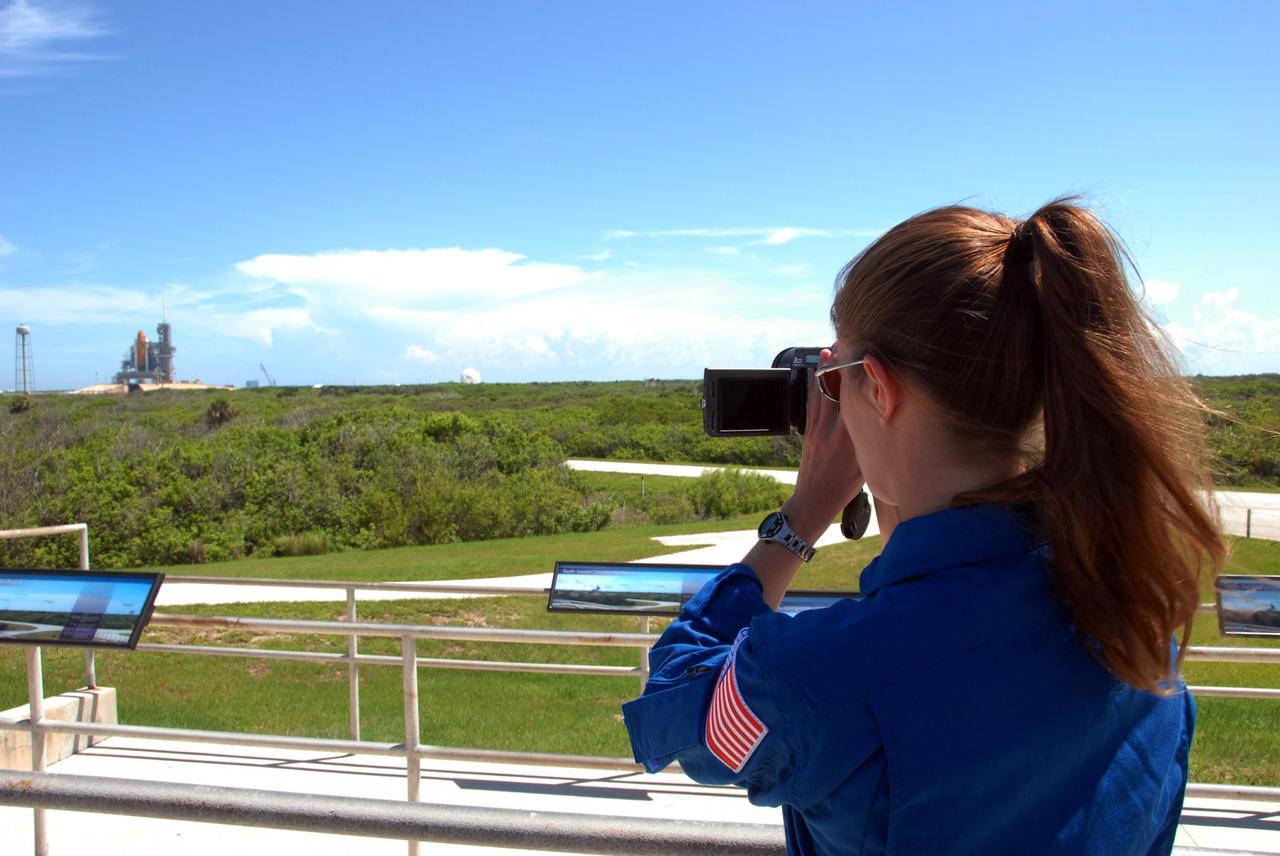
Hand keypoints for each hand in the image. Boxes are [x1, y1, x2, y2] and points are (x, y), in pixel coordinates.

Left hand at [783, 348, 863, 540]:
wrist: (814, 500)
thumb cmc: (845, 487)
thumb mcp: (869, 464)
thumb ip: (876, 438)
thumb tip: (887, 413)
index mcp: (851, 439)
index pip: (858, 399)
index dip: (865, 376)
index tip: (873, 357)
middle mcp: (833, 429)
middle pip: (839, 387)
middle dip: (846, 362)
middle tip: (855, 339)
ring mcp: (817, 427)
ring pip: (823, 389)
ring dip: (831, 365)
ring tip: (838, 343)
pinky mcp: (808, 427)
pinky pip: (813, 397)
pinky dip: (818, 378)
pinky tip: (821, 362)